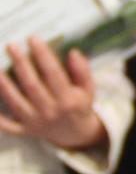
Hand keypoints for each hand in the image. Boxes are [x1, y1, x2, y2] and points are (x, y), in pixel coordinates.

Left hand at [0, 38, 106, 153]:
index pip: (53, 73)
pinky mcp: (25, 131)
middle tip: (11, 46)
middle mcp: (50, 111)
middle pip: (31, 84)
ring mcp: (36, 122)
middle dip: (20, 64)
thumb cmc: (79, 105)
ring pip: (15, 102)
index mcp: (68, 100)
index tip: (33, 39)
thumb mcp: (89, 89)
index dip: (42, 55)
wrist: (75, 134)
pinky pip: (7, 125)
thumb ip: (83, 71)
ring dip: (4, 85)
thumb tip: (73, 52)